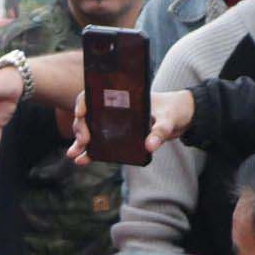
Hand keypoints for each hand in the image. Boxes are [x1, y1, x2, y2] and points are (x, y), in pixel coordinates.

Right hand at [72, 88, 194, 165]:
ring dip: (79, 142)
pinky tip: (80, 160)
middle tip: (84, 141)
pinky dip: (89, 152)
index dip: (83, 102)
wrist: (181, 117)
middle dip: (80, 128)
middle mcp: (113, 108)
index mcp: (122, 97)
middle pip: (87, 114)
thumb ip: (160, 131)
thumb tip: (149, 146)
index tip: (81, 113)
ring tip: (74, 155)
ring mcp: (113, 123)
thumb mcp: (169, 119)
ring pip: (88, 130)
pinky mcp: (116, 137)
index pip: (94, 95)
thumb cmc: (173, 111)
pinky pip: (98, 144)